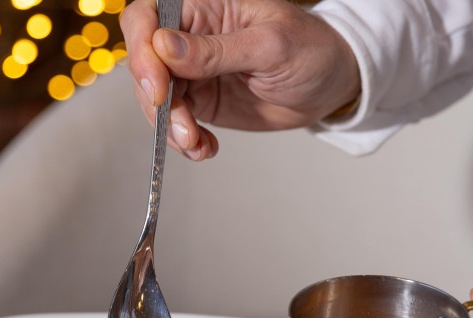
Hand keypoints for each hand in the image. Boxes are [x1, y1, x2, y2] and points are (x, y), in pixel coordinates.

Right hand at [119, 0, 359, 159]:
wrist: (330, 85)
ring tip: (198, 143)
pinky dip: (184, 140)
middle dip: (157, 102)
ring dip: (170, 127)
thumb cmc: (311, 50)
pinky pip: (175, 121)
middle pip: (144, 63)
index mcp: (204, 6)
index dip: (142, 51)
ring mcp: (193, 70)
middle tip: (182, 128)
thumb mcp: (270, 46)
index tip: (158, 89)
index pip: (147, 17)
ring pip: (155, 98)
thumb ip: (216, 50)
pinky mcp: (201, 100)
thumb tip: (164, 47)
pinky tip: (205, 148)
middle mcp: (191, 36)